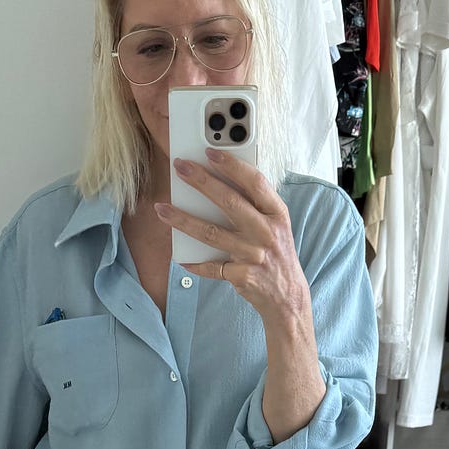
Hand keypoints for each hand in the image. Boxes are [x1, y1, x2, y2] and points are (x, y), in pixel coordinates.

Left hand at [154, 150, 311, 333]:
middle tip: (180, 167)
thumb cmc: (275, 253)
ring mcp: (254, 255)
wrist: (287, 296)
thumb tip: (218, 181)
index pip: (254, 182)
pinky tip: (180, 257)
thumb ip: (255, 205)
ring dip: (183, 220)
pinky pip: (211, 266)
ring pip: (211, 233)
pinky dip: (195, 262)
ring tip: (161, 209)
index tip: (210, 152)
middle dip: (201, 182)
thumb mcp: (275, 225)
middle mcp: (266, 232)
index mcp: (277, 213)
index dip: (232, 165)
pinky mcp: (242, 276)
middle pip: (229, 202)